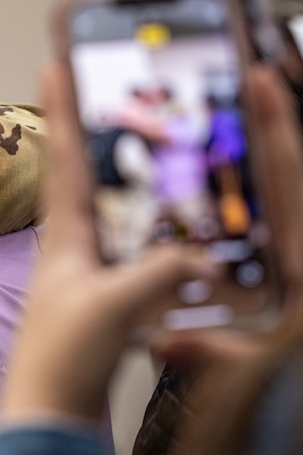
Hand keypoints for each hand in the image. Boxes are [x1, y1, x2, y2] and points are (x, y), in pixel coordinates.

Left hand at [0, 62, 216, 425]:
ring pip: (117, 220)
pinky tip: (181, 242)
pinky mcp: (108, 309)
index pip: (62, 161)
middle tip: (125, 102)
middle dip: (106, 140)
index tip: (57, 63)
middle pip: (92, 182)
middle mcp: (73, 255)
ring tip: (162, 160)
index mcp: (64, 242)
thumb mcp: (111, 308)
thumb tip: (200, 257)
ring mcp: (89, 281)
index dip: (61, 111)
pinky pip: (137, 260)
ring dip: (135, 189)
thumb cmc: (58, 366)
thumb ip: (158, 274)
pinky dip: (158, 242)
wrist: (47, 424)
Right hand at [151, 65, 302, 373]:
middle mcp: (302, 251)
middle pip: (284, 174)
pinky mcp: (292, 276)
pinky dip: (255, 201)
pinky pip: (273, 224)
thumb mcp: (263, 374)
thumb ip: (216, 354)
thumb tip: (165, 342)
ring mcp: (297, 260)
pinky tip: (220, 203)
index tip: (259, 80)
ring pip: (279, 198)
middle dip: (261, 128)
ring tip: (216, 132)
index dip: (272, 128)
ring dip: (255, 163)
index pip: (288, 178)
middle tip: (231, 86)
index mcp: (302, 260)